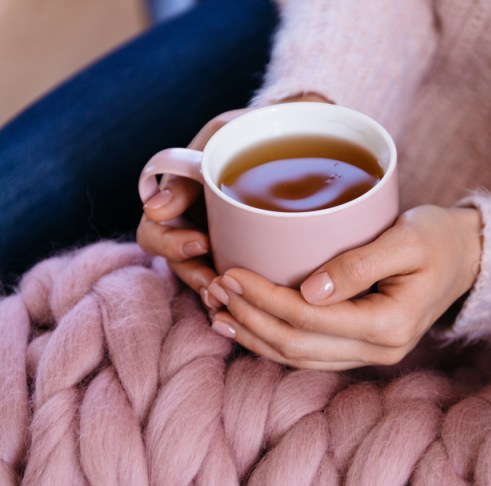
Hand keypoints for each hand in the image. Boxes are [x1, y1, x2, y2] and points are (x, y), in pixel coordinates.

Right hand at [136, 94, 331, 304]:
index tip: (201, 242)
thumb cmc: (251, 130)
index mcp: (176, 199)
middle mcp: (191, 227)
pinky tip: (252, 307)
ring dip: (215, 292)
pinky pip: (235, 284)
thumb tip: (155, 208)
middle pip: (176, 264)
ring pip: (203, 279)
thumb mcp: (220, 137)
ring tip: (233, 298)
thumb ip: (191, 169)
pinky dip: (238, 298)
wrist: (294, 134)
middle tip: (218, 282)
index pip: (154, 231)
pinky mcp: (245, 257)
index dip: (170, 244)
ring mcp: (218, 244)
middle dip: (194, 276)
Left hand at [205, 205, 482, 370]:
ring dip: (254, 336)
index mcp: (390, 324)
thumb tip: (308, 291)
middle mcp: (380, 350)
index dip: (265, 300)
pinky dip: (273, 341)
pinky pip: (309, 354)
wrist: (466, 257)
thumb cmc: (438, 237)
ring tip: (216, 310)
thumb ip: (360, 264)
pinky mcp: (362, 348)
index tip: (230, 273)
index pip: (312, 319)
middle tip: (214, 288)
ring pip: (298, 358)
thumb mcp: (407, 238)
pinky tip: (246, 325)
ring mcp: (372, 355)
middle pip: (298, 346)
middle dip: (250, 318)